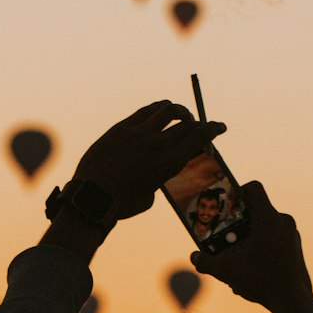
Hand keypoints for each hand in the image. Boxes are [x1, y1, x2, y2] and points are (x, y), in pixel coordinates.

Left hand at [73, 101, 226, 220]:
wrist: (92, 197)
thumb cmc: (123, 203)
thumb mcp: (151, 193)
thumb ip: (159, 175)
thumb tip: (158, 165)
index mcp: (169, 163)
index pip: (200, 136)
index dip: (214, 128)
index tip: (220, 126)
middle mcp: (157, 144)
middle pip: (187, 123)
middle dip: (198, 122)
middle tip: (199, 124)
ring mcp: (138, 133)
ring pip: (167, 109)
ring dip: (179, 110)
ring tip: (180, 115)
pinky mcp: (121, 127)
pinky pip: (145, 111)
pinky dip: (157, 110)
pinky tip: (158, 114)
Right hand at [190, 180, 312, 312]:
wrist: (292, 301)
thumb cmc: (262, 282)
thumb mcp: (227, 271)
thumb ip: (206, 262)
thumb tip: (194, 257)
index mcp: (268, 219)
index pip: (254, 188)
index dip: (238, 191)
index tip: (227, 206)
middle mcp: (283, 221)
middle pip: (257, 209)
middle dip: (239, 220)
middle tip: (226, 233)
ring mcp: (292, 234)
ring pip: (266, 225)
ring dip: (250, 235)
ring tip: (238, 254)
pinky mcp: (295, 246)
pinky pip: (275, 238)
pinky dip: (262, 246)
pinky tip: (252, 267)